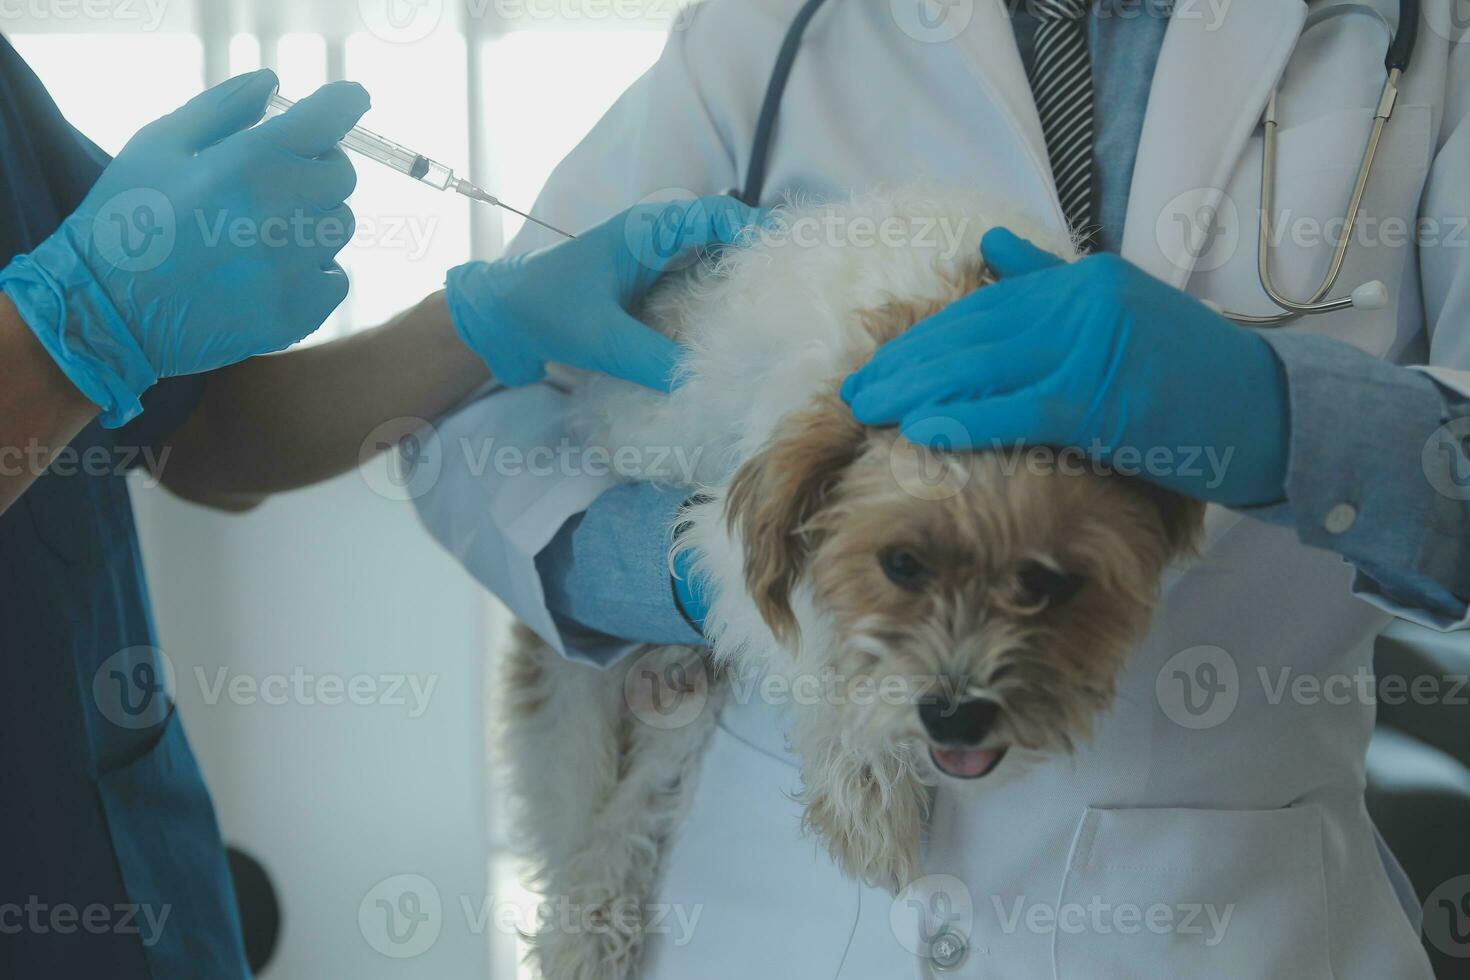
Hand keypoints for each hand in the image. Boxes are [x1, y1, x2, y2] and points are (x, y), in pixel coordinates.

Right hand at [0, 70, 368, 425]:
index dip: (343, 105)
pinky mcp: (298, 313)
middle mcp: (280, 214)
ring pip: (339, 226)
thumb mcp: (159, 144)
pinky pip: (336, 278)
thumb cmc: (127, 219)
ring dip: (312, 221)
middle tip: (273, 181)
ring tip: (257, 233)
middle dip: (315, 169)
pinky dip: (313, 272)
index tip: (351, 100)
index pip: (327, 120)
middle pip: (341, 175)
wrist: (106, 314)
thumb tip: (273, 83)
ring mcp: (293, 268)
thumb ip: (223, 108)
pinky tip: (265, 273)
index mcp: (247, 164)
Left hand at [445, 195, 761, 390]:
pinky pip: (693, 299)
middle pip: (726, 244)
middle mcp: (658, 244)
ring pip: (713, 273)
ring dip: (737, 296)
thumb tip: (703, 383)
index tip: (784, 267)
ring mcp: (654, 271)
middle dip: (756, 269)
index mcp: (648, 231)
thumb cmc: (542, 310)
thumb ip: (650, 358)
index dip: (757, 234)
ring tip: (769, 328)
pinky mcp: (647, 299)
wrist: (497, 321)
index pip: (719, 216)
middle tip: (789, 304)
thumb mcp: (599, 337)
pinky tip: (727, 348)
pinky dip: (713, 318)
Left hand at [841, 228, 1290, 506]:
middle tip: (852, 393)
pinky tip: (924, 429)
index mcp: (1079, 282)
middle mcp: (1081, 300)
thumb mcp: (1116, 313)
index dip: (921, 339)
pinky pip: (1019, 407)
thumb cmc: (1188, 377)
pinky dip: (968, 418)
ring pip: (984, 366)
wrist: (1267, 410)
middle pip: (970, 334)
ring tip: (868, 411)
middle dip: (904, 364)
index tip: (875, 364)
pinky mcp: (1104, 394)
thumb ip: (1048, 282)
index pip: (980, 309)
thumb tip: (988, 249)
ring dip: (918, 390)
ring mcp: (1092, 343)